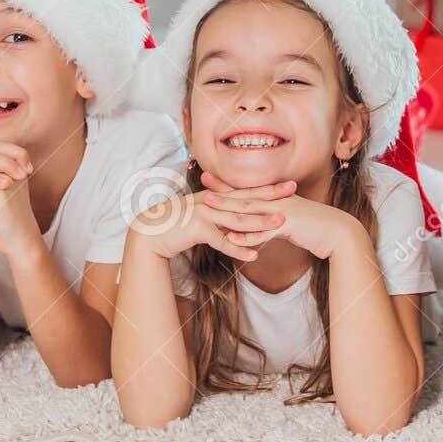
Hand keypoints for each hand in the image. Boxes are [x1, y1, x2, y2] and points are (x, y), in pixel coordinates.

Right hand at [129, 176, 293, 262]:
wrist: (148, 232)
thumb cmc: (174, 225)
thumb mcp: (200, 216)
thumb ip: (218, 216)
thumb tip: (236, 222)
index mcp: (215, 198)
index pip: (246, 191)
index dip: (268, 188)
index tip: (289, 185)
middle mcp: (212, 202)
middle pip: (246, 199)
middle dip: (271, 196)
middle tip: (294, 192)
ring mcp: (204, 214)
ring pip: (237, 218)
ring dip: (260, 222)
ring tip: (280, 223)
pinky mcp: (196, 229)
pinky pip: (221, 241)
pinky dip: (238, 249)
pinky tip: (254, 256)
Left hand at [198, 171, 360, 261]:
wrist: (340, 233)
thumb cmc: (319, 229)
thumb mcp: (295, 222)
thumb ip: (278, 221)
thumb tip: (267, 225)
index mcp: (279, 199)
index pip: (250, 190)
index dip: (229, 185)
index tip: (210, 179)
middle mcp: (278, 201)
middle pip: (246, 196)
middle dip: (222, 191)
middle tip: (201, 183)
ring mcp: (283, 212)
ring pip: (250, 211)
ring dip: (228, 210)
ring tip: (208, 208)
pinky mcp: (289, 226)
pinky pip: (264, 231)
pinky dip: (247, 236)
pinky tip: (232, 239)